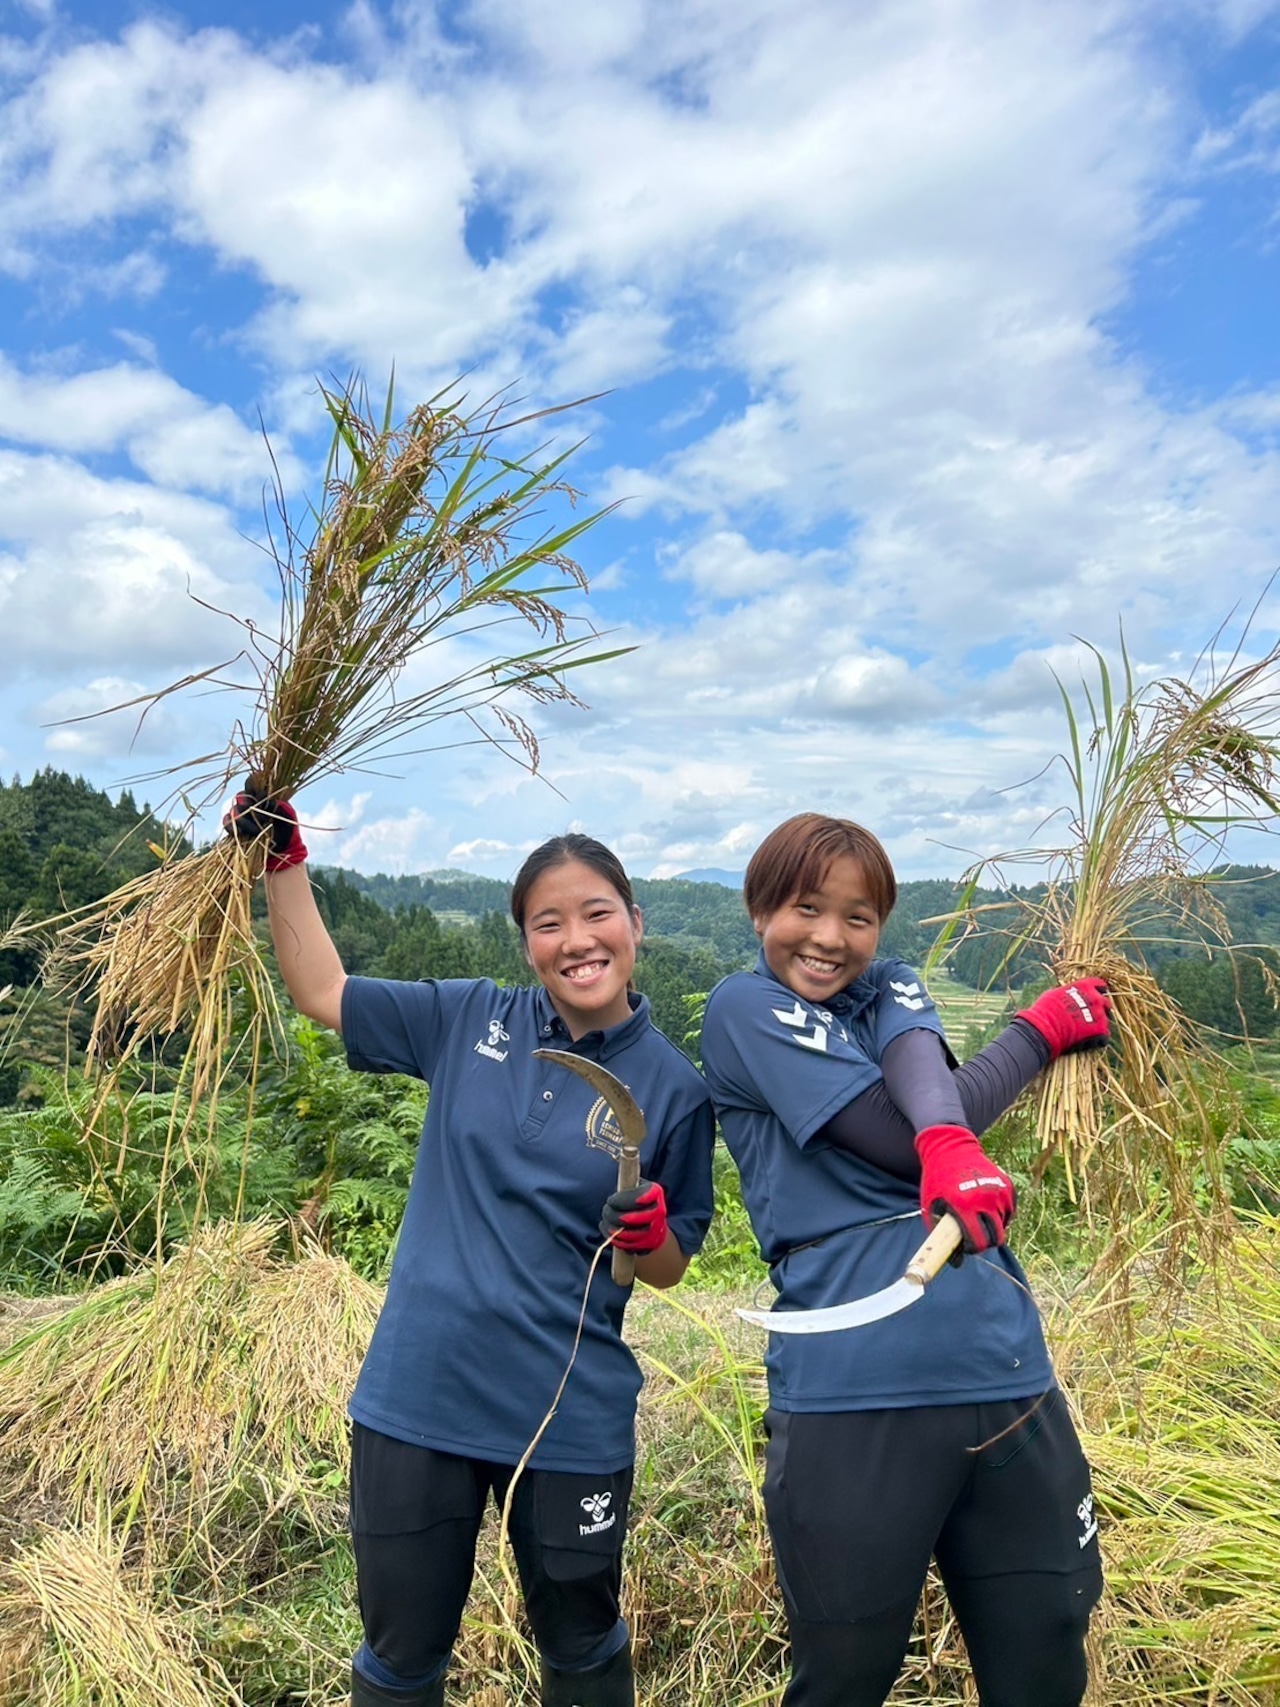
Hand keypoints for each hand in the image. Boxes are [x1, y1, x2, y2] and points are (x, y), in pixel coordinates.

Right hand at [223, 785, 308, 871]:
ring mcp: (241, 813)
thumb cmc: (287, 829)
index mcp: (262, 794)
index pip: (251, 781)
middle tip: (263, 820)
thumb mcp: (288, 817)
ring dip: (244, 821)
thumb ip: (278, 807)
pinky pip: (226, 822)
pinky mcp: (234, 826)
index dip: (252, 785)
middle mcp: (249, 802)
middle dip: (251, 809)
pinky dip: (231, 826)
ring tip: (258, 831)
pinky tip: (241, 833)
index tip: (262, 796)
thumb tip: (267, 801)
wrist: (282, 847)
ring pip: (234, 810)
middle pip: (241, 797)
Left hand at [600, 1179, 667, 1253]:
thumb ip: (626, 1181)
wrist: (652, 1222)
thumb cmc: (636, 1199)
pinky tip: (610, 1231)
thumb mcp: (635, 1185)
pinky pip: (627, 1245)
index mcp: (656, 1192)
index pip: (638, 1197)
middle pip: (630, 1218)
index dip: (621, 1201)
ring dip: (611, 1228)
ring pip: (627, 1233)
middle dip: (612, 1215)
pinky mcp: (647, 1245)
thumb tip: (616, 1173)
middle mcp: (659, 1211)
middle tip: (606, 1210)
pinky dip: (615, 1240)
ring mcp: (654, 1230)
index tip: (610, 1201)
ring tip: (606, 1221)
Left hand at [914, 1124, 1014, 1255]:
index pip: (978, 1240)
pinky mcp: (1007, 1185)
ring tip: (979, 1217)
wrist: (951, 1148)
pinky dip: (1002, 1214)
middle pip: (995, 1236)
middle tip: (976, 1237)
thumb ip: (940, 1232)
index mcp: (965, 1205)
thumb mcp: (932, 1204)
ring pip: (1003, 1223)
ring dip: (993, 1226)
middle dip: (986, 1241)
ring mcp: (998, 1191)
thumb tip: (955, 1261)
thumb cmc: (937, 1179)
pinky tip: (989, 1209)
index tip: (968, 1247)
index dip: (973, 1249)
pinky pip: (1010, 1210)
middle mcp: (985, 1199)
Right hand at [1017, 978, 1110, 1058]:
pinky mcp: (1100, 1030)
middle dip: (1101, 1009)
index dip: (1098, 991)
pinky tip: (1088, 1042)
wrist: (1046, 1028)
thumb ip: (1067, 993)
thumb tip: (1067, 996)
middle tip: (1092, 1016)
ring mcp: (1099, 1014)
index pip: (1099, 984)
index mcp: (1084, 986)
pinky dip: (1098, 1040)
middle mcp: (1095, 998)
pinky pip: (1104, 1037)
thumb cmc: (1045, 1010)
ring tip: (1086, 1032)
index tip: (1095, 996)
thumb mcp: (1054, 994)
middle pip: (1106, 1003)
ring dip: (1098, 1025)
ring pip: (1106, 1020)